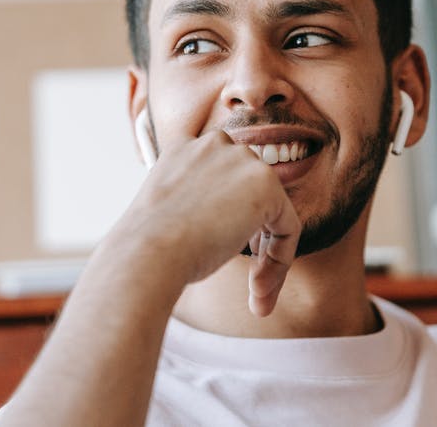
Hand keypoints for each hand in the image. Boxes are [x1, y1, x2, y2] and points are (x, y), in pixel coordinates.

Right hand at [111, 127, 301, 316]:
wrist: (148, 251)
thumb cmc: (149, 244)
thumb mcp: (166, 209)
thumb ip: (195, 202)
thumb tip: (219, 222)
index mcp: (184, 146)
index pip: (222, 170)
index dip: (228, 208)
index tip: (220, 247)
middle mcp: (215, 144)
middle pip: (250, 191)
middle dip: (251, 233)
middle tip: (248, 276)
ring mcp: (243, 161)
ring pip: (272, 211)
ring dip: (267, 254)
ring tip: (254, 291)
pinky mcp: (267, 186)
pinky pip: (288, 228)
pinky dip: (279, 261)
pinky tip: (259, 288)